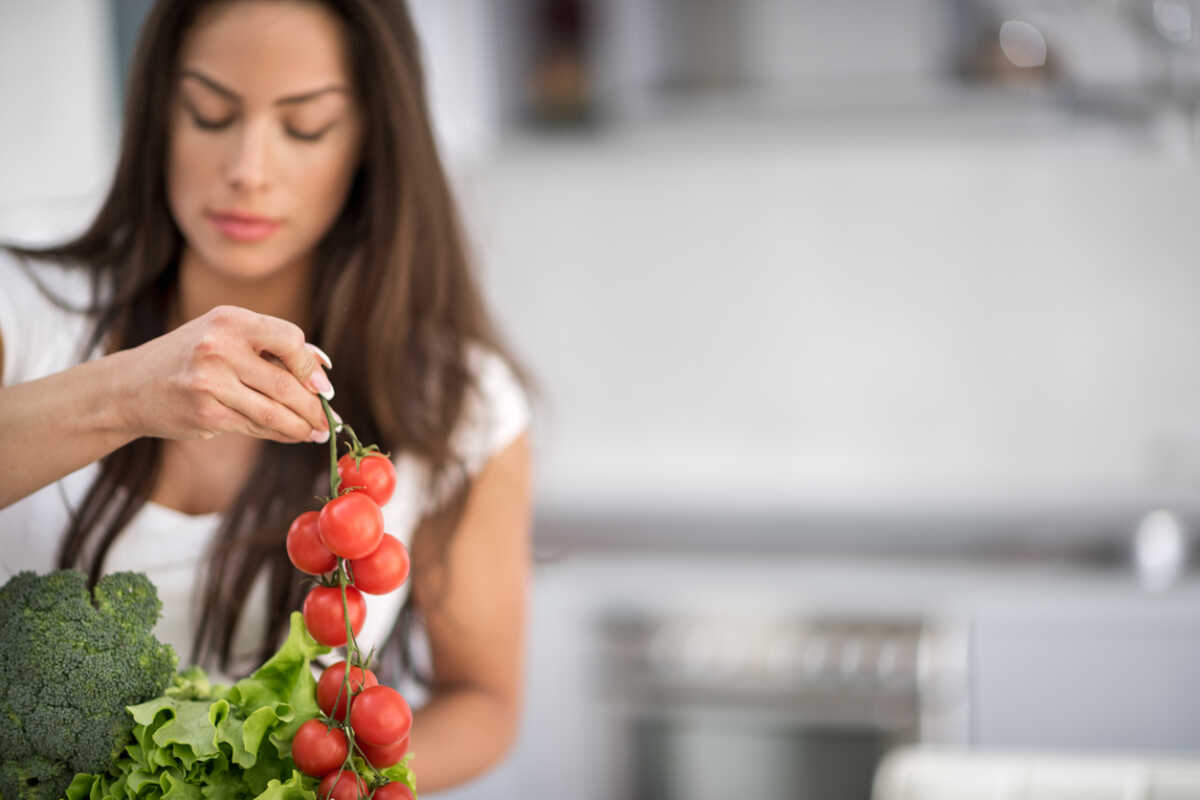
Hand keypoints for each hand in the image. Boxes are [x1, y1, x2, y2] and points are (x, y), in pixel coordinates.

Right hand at [118, 304, 334, 443]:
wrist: (130, 386)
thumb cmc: (190, 358)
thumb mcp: (224, 335)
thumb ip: (272, 347)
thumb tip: (323, 367)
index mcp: (230, 320)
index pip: (290, 339)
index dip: (311, 366)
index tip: (324, 387)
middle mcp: (219, 348)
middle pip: (285, 383)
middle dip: (314, 407)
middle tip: (329, 421)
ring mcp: (210, 383)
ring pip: (273, 411)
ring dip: (302, 427)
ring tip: (316, 434)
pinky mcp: (206, 414)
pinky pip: (255, 426)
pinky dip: (278, 433)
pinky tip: (291, 436)